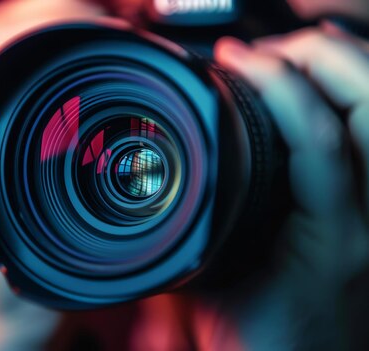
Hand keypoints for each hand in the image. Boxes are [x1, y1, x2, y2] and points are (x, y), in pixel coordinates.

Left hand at [0, 1, 106, 349]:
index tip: (98, 11)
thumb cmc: (25, 291)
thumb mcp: (58, 240)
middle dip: (48, 11)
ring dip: (40, 28)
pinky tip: (65, 67)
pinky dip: (33, 57)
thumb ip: (78, 194)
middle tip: (100, 14)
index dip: (52, 13)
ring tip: (88, 27)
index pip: (3, 42)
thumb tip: (105, 143)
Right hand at [210, 24, 368, 350]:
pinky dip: (352, 94)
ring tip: (292, 51)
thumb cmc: (263, 342)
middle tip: (265, 48)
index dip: (277, 84)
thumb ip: (190, 230)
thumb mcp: (211, 284)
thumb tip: (157, 181)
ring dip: (344, 65)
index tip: (233, 60)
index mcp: (333, 240)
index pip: (320, 139)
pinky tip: (322, 83)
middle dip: (321, 56)